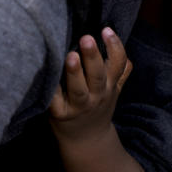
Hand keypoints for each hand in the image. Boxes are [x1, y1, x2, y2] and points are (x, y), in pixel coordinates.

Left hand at [49, 27, 132, 144]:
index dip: (115, 47)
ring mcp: (78, 107)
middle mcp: (97, 96)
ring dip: (75, 73)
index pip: (118, 65)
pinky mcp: (60, 114)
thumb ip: (120, 70)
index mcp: (110, 86)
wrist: (87, 142)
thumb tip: (123, 46)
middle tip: (87, 37)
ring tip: (70, 56)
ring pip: (78, 90)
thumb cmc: (97, 107)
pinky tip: (47, 76)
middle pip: (98, 76)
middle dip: (93, 57)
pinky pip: (55, 101)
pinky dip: (52, 91)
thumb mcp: (113, 90)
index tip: (106, 29)